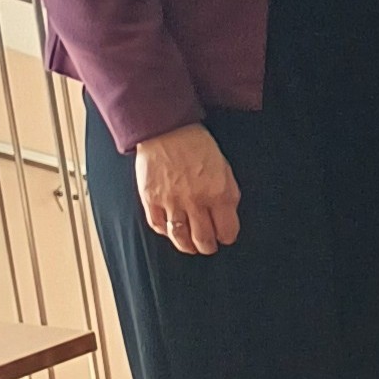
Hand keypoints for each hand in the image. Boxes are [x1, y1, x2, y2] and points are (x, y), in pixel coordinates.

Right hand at [133, 123, 239, 253]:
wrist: (167, 130)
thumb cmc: (197, 146)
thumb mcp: (225, 170)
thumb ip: (227, 195)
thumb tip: (226, 218)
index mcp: (219, 193)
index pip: (227, 230)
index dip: (227, 236)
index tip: (226, 237)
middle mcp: (196, 201)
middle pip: (204, 239)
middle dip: (208, 247)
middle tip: (209, 246)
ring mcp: (172, 202)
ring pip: (181, 238)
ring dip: (188, 247)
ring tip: (192, 247)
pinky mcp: (151, 199)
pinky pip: (158, 225)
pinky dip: (165, 232)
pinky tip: (171, 231)